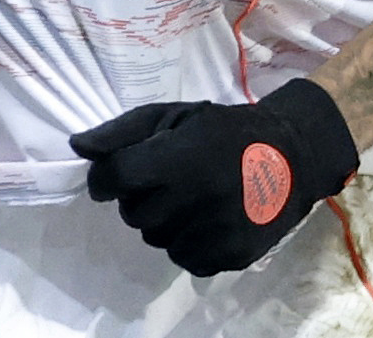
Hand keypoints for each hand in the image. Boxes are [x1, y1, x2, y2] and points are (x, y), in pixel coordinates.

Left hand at [72, 79, 360, 275]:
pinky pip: (184, 258)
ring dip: (165, 221)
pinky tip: (208, 218)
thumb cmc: (228, 129)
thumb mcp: (178, 115)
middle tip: (170, 178)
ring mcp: (214, 231)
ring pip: (156, 239)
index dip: (107, 177)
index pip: (114, 178)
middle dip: (142, 196)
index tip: (119, 173)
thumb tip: (77, 147)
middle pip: (133, 213)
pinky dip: (188, 242)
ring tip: (192, 197)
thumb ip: (125, 130)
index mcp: (180, 157)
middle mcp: (195, 198)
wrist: (294, 154)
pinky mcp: (230, 255)